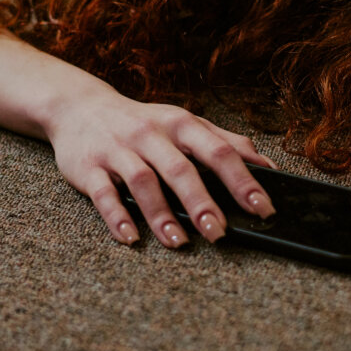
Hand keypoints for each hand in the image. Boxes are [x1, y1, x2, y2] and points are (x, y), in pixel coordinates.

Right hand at [45, 88, 278, 247]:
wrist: (80, 107)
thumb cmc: (145, 123)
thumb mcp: (187, 124)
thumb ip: (227, 142)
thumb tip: (270, 167)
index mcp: (182, 124)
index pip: (219, 151)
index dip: (243, 180)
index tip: (262, 208)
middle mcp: (151, 134)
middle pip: (181, 168)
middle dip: (202, 202)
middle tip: (220, 233)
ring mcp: (119, 149)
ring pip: (143, 181)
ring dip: (161, 214)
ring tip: (179, 242)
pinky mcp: (89, 167)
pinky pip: (103, 193)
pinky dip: (117, 216)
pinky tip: (131, 238)